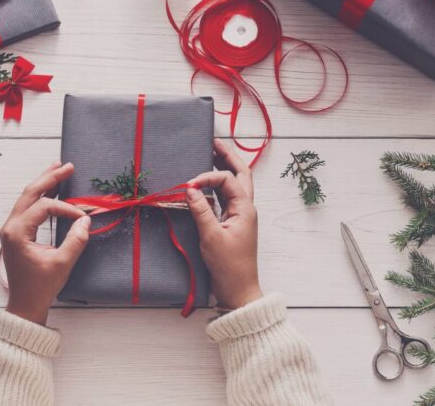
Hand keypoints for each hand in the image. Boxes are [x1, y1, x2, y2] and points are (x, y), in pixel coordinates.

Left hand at [0, 162, 90, 324]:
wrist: (25, 305)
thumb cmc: (41, 287)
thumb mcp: (62, 264)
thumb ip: (75, 240)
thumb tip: (86, 220)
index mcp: (17, 232)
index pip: (43, 207)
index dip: (65, 207)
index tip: (83, 217)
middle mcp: (10, 226)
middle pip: (30, 192)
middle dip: (49, 177)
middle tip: (68, 166)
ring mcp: (11, 228)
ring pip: (27, 197)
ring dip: (43, 182)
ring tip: (58, 168)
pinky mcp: (16, 232)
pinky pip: (27, 207)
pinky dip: (40, 195)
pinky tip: (51, 188)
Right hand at [185, 139, 262, 309]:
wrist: (238, 291)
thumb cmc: (229, 267)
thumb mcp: (211, 237)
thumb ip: (201, 210)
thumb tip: (190, 188)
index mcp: (245, 208)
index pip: (227, 180)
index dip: (208, 177)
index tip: (188, 185)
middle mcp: (245, 208)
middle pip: (240, 174)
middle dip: (227, 157)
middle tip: (213, 142)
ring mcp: (240, 215)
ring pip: (235, 185)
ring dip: (223, 169)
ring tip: (210, 154)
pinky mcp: (231, 224)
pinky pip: (226, 199)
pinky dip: (217, 187)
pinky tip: (205, 184)